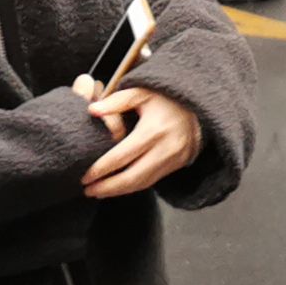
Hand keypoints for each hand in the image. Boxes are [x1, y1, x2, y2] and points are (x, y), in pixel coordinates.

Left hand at [82, 83, 202, 196]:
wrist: (200, 107)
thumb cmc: (167, 98)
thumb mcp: (142, 92)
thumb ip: (117, 100)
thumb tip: (92, 111)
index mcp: (153, 130)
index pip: (122, 156)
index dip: (101, 169)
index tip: (85, 176)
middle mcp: (165, 149)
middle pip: (132, 177)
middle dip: (107, 187)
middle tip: (87, 190)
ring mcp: (173, 160)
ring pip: (142, 183)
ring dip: (119, 191)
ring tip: (98, 192)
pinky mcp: (177, 165)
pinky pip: (152, 181)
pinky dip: (133, 187)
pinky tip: (118, 188)